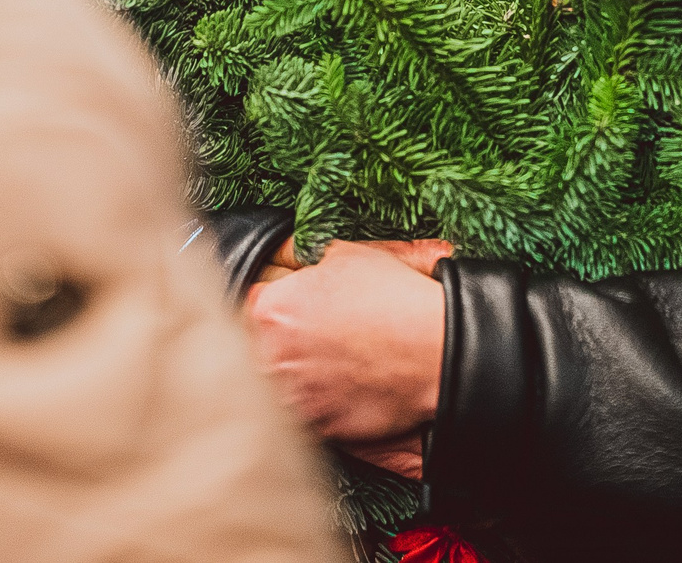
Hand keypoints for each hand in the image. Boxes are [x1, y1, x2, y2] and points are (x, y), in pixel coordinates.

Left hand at [245, 238, 452, 479]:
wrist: (436, 351)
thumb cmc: (396, 302)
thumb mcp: (345, 255)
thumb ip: (303, 262)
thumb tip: (290, 261)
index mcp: (271, 311)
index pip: (246, 306)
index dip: (267, 305)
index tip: (282, 310)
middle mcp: (272, 357)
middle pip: (253, 350)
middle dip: (273, 344)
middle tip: (308, 338)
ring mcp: (293, 397)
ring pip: (274, 387)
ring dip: (292, 377)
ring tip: (327, 364)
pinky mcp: (317, 427)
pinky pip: (302, 416)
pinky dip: (316, 403)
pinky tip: (341, 386)